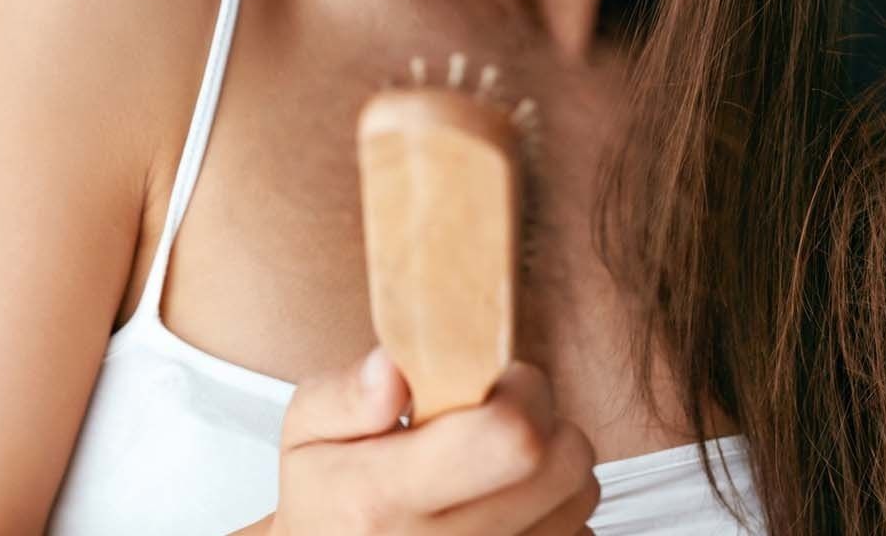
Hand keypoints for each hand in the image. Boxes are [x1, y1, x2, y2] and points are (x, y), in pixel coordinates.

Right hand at [272, 345, 599, 533]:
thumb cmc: (327, 496)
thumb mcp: (305, 432)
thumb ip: (345, 395)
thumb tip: (394, 367)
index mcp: (384, 497)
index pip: (508, 438)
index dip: (519, 391)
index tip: (493, 378)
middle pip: (562, 465)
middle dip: (545, 417)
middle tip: (498, 410)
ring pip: (580, 496)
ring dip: (553, 462)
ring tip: (498, 455)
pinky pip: (578, 532)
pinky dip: (555, 508)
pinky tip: (506, 498)